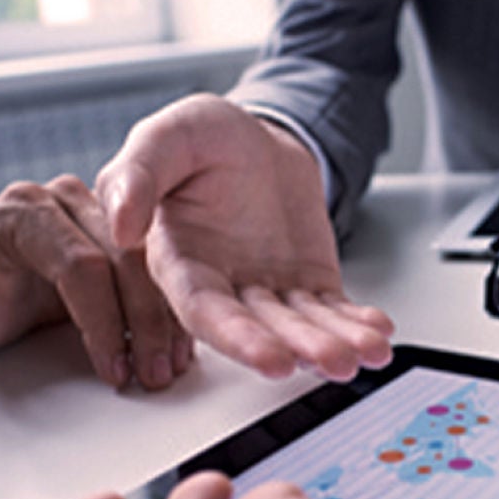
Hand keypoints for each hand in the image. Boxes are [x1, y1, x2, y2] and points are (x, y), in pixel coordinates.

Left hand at [0, 174, 191, 389]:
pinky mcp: (121, 232)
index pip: (79, 264)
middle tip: (151, 374)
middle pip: (123, 259)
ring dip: (165, 320)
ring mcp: (96, 211)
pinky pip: (158, 269)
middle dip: (144, 324)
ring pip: (151, 262)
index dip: (103, 322)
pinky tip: (175, 346)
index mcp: (23, 211)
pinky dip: (169, 312)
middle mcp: (62, 200)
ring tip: (169, 366)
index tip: (114, 368)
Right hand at [96, 94, 393, 380]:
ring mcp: (268, 290)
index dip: (238, 338)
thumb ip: (138, 175)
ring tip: (366, 352)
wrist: (258, 137)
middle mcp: (223, 286)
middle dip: (299, 348)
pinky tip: (377, 333)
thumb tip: (120, 225)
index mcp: (179, 262)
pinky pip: (332, 312)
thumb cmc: (206, 140)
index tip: (272, 358)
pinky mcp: (306, 284)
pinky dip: (355, 324)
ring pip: (301, 327)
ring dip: (333, 343)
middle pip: (260, 329)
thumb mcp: (167, 136)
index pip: (205, 312)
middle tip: (334, 361)